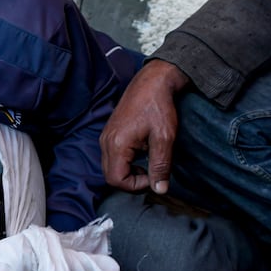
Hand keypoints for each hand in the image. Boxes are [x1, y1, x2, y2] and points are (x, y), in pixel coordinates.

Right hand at [100, 59, 190, 192]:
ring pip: (110, 167)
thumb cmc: (159, 106)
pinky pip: (112, 157)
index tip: (153, 177)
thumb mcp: (164, 138)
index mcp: (117, 144)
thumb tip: (160, 189)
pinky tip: (141, 152)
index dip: (136, 185)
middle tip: (151, 173)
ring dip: (128, 172)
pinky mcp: (110, 133)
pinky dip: (125, 162)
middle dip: (131, 181)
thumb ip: (161, 166)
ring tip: (148, 161)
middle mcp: (106, 141)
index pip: (116, 180)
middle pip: (110, 176)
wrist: (153, 82)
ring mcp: (106, 136)